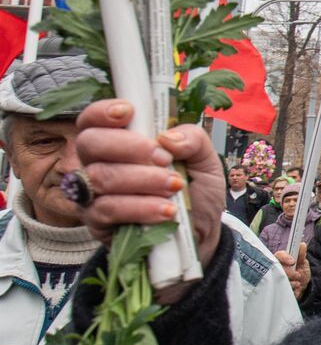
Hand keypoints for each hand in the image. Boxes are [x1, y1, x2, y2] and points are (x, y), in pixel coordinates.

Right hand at [75, 100, 225, 295]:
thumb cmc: (195, 189)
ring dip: (142, 180)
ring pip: (101, 177)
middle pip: (90, 143)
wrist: (200, 232)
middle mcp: (99, 163)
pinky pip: (108, 210)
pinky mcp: (97, 222)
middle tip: (163, 159)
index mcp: (120, 140)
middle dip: (129, 147)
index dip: (102, 112)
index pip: (93, 119)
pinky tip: (166, 211)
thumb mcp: (205, 160)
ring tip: (174, 187)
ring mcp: (94, 193)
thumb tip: (168, 138)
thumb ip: (193, 139)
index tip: (128, 112)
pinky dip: (140, 208)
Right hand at [275, 243, 309, 299]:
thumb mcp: (303, 263)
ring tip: (298, 283)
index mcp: (282, 260)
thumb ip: (301, 255)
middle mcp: (277, 268)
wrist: (304, 287)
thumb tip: (302, 245)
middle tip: (298, 275)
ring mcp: (276, 278)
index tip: (292, 262)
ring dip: (290, 282)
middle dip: (288, 272)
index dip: (285, 257)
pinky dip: (290, 290)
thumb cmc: (301, 272)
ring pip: (278, 279)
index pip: (279, 255)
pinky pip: (281, 289)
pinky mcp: (277, 288)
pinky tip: (295, 290)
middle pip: (277, 267)